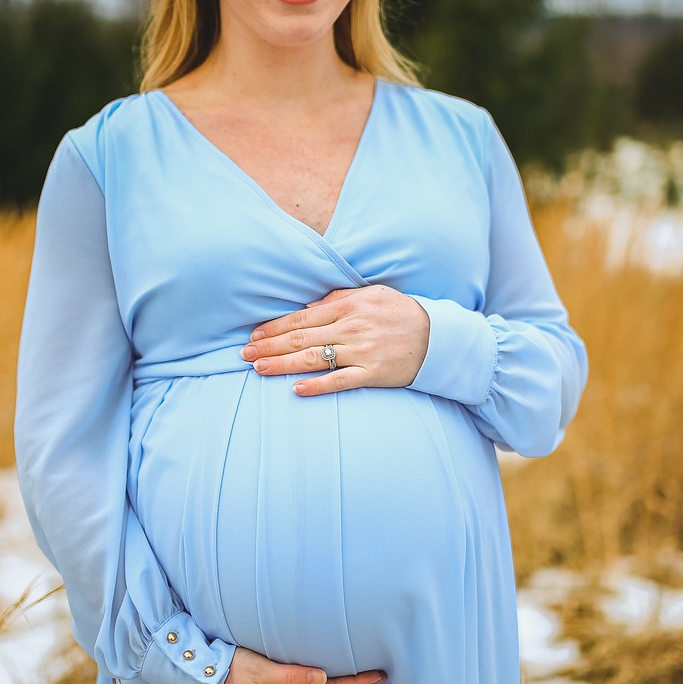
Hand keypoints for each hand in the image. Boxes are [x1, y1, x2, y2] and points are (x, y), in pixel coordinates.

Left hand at [240, 285, 429, 396]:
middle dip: (269, 346)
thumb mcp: (372, 294)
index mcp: (348, 307)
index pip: (302, 318)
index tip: (254, 335)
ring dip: (283, 364)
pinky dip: (317, 385)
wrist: (438, 338)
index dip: (274, 327)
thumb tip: (310, 307)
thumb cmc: (402, 313)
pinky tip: (296, 389)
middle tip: (244, 354)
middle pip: (300, 338)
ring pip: (313, 359)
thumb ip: (339, 299)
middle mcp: (351, 328)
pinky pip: (339, 381)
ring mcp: (361, 353)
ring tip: (259, 369)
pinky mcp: (373, 374)